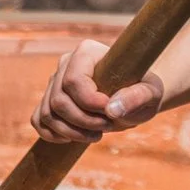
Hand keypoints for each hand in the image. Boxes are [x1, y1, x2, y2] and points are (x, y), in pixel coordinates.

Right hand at [30, 39, 164, 142]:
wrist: (135, 96)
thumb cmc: (144, 90)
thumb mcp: (150, 93)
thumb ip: (137, 97)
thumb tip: (111, 109)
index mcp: (87, 51)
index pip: (74, 81)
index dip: (89, 104)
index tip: (110, 114)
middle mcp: (66, 63)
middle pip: (59, 100)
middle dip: (83, 121)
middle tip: (108, 127)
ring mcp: (55, 82)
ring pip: (47, 113)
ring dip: (71, 132)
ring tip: (97, 134)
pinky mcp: (49, 100)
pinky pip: (38, 120)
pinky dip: (52, 134)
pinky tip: (73, 138)